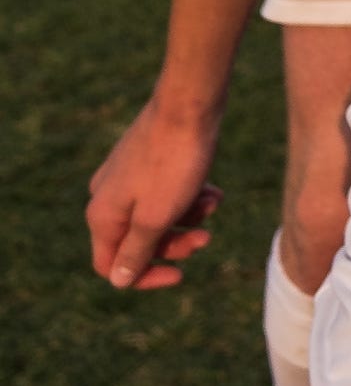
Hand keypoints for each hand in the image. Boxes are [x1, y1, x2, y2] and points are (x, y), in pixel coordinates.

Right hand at [85, 97, 221, 291]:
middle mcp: (108, 198)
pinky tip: (213, 190)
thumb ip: (136, 251)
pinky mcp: (149, 163)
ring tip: (213, 202)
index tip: (180, 275)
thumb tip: (118, 280)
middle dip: (175, 244)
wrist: (189, 104)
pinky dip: (190, 197)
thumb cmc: (173, 162)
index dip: (144, 277)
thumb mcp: (156, 216)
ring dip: (188, 218)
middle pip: (139, 242)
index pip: (112, 266)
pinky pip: (168, 193)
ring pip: (158, 217)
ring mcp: (127, 179)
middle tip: (206, 238)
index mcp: (102, 216)